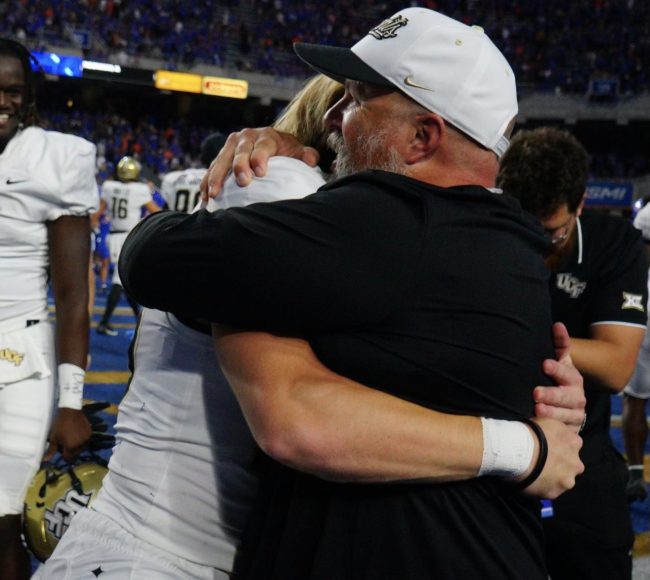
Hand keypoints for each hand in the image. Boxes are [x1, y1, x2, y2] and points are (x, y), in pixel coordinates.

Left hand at [44, 407, 91, 461]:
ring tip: (71, 436)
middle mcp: (80, 445)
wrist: (70, 412)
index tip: (61, 447)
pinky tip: (76, 433)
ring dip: (76, 446)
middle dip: (70, 450)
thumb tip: (45, 460)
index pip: (68, 458)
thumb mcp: (54, 438)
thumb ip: (51, 450)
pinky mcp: (90, 433)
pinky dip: (81, 440)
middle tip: (65, 441)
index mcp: (71, 447)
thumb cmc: (60, 425)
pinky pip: (85, 441)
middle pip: (75, 454)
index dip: (63, 454)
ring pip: (81, 448)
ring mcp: (86, 439)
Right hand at [200, 127, 319, 199]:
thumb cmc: (286, 151)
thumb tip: (311, 159)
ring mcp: (231, 146)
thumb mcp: (298, 151)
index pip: (263, 146)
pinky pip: (212, 169)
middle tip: (242, 182)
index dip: (260, 157)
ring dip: (217, 177)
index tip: (260, 172)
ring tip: (214, 194)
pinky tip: (205, 197)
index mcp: (266, 135)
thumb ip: (306, 155)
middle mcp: (246, 137)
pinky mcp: (221, 156)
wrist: (270, 142)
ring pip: (222, 161)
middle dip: (239, 166)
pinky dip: (207, 182)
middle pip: (240, 152)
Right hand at [519, 417, 583, 498]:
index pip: (572, 446)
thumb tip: (552, 433)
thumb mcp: (547, 420)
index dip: (560, 446)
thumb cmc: (531, 432)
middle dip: (560, 465)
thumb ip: (556, 429)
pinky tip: (531, 480)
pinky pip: (549, 491)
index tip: (548, 447)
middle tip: (543, 462)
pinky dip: (542, 487)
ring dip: (552, 478)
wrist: (520, 451)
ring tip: (535, 473)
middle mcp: (576, 463)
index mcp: (575, 442)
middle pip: (571, 465)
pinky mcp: (555, 493)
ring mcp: (567, 480)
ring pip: (562, 480)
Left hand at [534, 322, 585, 432]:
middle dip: (552, 394)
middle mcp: (576, 397)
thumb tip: (557, 325)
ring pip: (566, 415)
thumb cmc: (556, 380)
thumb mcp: (559, 362)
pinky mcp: (571, 431)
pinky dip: (556, 429)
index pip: (567, 372)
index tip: (544, 364)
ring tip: (537, 409)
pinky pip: (565, 431)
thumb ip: (559, 344)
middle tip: (536, 392)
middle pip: (567, 396)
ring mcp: (575, 415)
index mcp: (572, 378)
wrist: (566, 407)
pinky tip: (543, 427)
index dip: (558, 369)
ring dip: (552, 413)